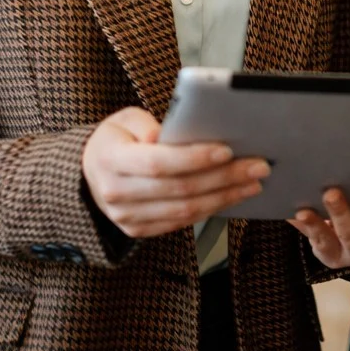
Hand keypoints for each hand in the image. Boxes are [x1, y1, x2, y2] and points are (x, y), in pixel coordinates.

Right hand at [82, 107, 269, 237]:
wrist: (91, 173)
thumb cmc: (117, 138)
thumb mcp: (124, 119)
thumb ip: (147, 124)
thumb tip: (172, 136)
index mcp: (111, 161)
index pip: (158, 163)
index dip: (194, 158)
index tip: (228, 149)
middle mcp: (117, 194)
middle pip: (179, 189)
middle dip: (224, 178)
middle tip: (258, 165)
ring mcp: (128, 218)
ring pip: (185, 211)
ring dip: (225, 197)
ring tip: (254, 182)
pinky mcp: (140, 231)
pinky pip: (181, 223)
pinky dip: (211, 209)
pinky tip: (233, 195)